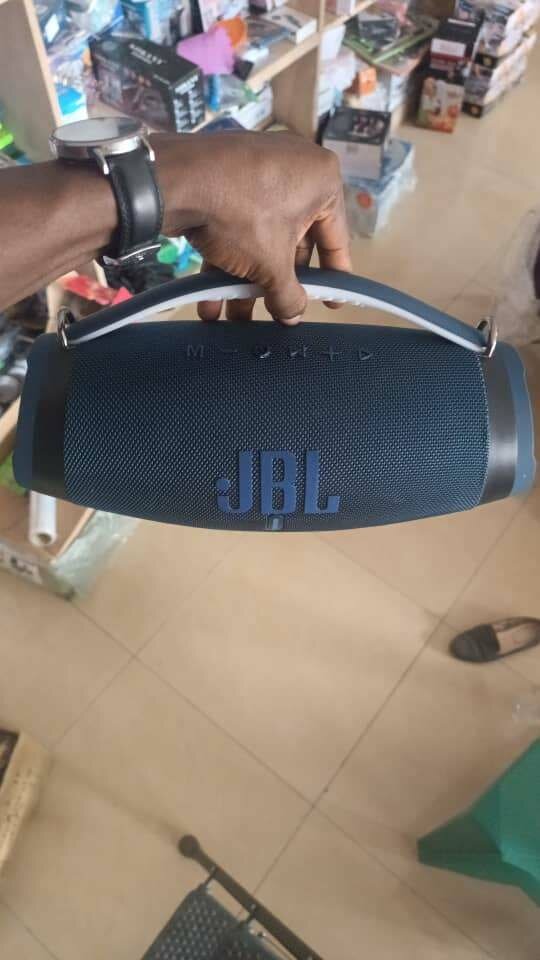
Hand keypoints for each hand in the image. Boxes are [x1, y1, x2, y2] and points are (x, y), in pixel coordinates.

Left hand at [152, 131, 350, 323]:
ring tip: (234, 317)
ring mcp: (259, 171)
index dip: (333, 278)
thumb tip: (292, 316)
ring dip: (246, 281)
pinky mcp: (225, 178)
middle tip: (272, 315)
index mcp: (323, 180)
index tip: (331, 303)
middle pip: (293, 242)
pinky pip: (238, 225)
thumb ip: (288, 295)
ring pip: (262, 237)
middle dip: (275, 285)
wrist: (175, 180)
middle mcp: (296, 169)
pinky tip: (212, 299)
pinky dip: (228, 260)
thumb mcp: (271, 264)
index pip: (335, 240)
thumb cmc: (242, 216)